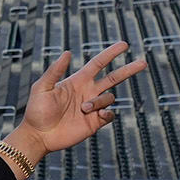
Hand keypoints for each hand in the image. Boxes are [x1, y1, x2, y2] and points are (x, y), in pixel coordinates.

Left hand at [15, 41, 148, 155]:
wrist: (38, 135)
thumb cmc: (36, 110)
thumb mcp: (42, 87)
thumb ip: (54, 71)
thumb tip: (67, 53)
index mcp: (78, 81)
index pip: (99, 63)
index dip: (111, 53)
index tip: (124, 45)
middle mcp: (88, 92)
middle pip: (114, 78)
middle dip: (128, 70)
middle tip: (143, 62)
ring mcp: (93, 108)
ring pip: (109, 98)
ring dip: (99, 101)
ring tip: (82, 109)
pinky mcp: (94, 123)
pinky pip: (109, 115)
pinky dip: (106, 113)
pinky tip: (97, 115)